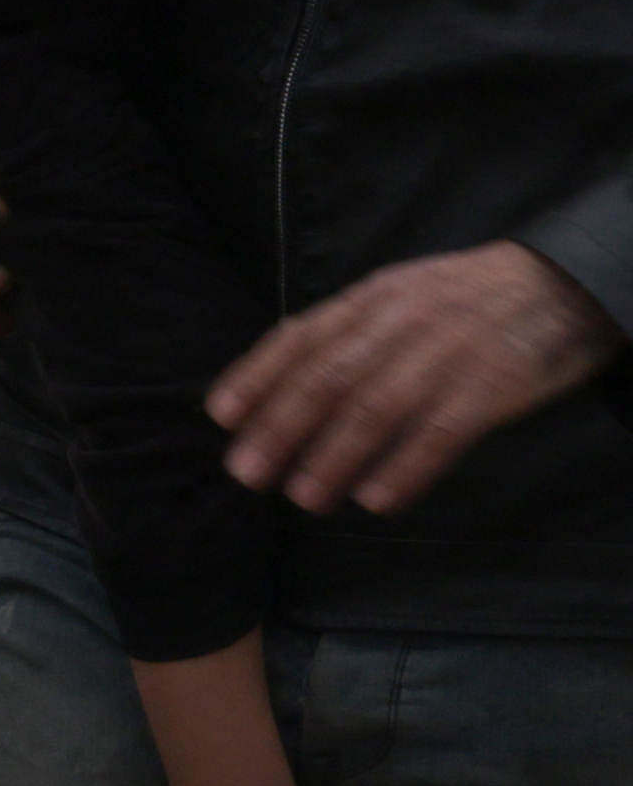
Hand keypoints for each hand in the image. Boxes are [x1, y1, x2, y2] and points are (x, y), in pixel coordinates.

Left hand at [219, 242, 622, 517]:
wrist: (563, 286)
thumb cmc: (467, 299)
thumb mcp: (401, 295)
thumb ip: (349, 330)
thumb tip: (284, 375)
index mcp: (372, 298)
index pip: (300, 338)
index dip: (257, 377)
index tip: (222, 418)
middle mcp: (400, 323)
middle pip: (328, 379)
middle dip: (280, 428)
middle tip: (248, 473)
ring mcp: (446, 355)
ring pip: (375, 410)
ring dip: (333, 458)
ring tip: (304, 497)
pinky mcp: (492, 387)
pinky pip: (440, 433)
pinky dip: (405, 469)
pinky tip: (377, 499)